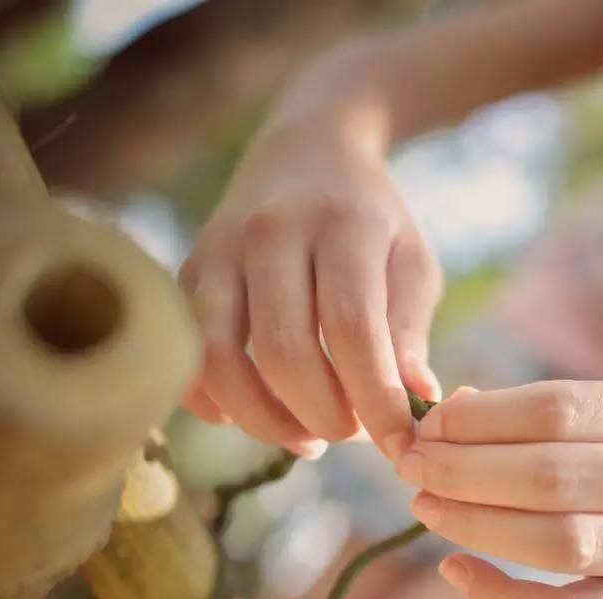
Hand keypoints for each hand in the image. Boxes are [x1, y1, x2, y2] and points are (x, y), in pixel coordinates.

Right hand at [180, 117, 440, 459]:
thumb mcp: (411, 261)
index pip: (351, 327)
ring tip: (306, 440)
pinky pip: (187, 353)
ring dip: (263, 419)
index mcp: (342, 225)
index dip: (374, 399)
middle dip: (321, 414)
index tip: (399, 446)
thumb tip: (415, 403)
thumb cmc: (371, 220)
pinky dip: (214, 401)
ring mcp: (220, 250)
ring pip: (218, 356)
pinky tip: (255, 415)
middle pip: (283, 349)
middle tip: (350, 434)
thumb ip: (409, 330)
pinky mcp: (187, 270)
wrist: (306, 149)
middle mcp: (272, 233)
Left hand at [395, 381, 602, 598]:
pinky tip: (457, 573)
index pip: (562, 408)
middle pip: (554, 475)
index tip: (430, 422)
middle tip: (411, 465)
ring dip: (478, 525)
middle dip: (466, 470)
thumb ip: (561, 415)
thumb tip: (454, 409)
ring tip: (425, 509)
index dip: (484, 416)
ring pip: (561, 542)